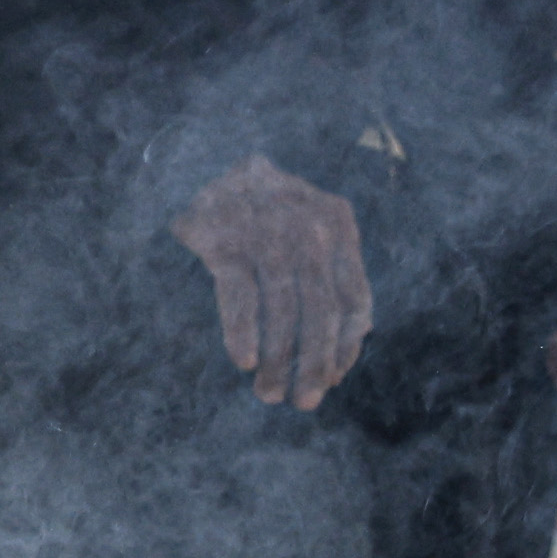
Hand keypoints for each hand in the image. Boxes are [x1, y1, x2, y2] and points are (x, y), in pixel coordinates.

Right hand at [172, 156, 371, 409]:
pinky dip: (243, 333)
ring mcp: (268, 231)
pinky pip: (240, 297)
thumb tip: (356, 343)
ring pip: (283, 311)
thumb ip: (334, 271)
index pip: (355, 299)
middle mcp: (311, 227)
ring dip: (276, 361)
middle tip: (304, 402)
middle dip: (315, 364)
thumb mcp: (310, 225)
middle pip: (323, 311)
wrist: (200, 155)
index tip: (334, 379)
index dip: (346, 346)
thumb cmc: (262, 206)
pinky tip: (243, 361)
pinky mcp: (225, 239)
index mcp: (339, 224)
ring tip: (268, 394)